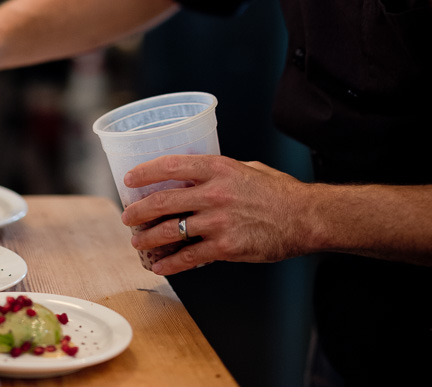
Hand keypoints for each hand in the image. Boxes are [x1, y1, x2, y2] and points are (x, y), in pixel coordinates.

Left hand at [121, 154, 313, 274]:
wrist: (303, 217)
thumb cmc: (278, 191)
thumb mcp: (247, 168)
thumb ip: (219, 172)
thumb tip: (197, 176)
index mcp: (218, 168)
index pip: (172, 165)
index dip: (146, 172)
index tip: (130, 179)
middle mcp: (214, 193)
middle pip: (164, 201)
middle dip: (139, 210)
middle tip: (128, 216)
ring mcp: (218, 221)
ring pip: (171, 230)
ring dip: (149, 238)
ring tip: (138, 242)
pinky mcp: (225, 247)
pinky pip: (189, 256)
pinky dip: (171, 262)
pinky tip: (161, 265)